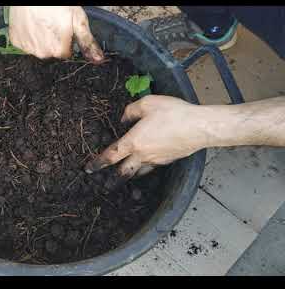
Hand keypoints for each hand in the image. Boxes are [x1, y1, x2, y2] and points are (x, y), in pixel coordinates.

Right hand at [9, 6, 103, 63]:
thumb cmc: (56, 5)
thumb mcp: (77, 20)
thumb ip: (87, 42)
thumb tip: (98, 60)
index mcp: (58, 50)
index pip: (65, 54)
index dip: (66, 41)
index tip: (64, 29)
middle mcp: (42, 53)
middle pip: (52, 52)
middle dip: (54, 41)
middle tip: (53, 24)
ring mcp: (27, 48)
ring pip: (38, 48)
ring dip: (41, 39)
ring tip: (42, 22)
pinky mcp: (16, 41)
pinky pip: (25, 43)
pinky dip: (28, 35)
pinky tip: (31, 24)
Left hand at [85, 95, 210, 178]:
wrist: (199, 127)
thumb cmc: (173, 114)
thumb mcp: (147, 103)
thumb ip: (131, 111)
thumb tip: (124, 119)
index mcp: (133, 142)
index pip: (110, 156)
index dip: (98, 163)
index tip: (89, 169)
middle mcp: (142, 155)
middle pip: (123, 172)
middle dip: (112, 179)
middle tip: (105, 184)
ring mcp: (156, 160)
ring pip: (138, 171)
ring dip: (129, 173)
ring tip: (125, 172)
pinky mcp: (168, 160)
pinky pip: (152, 166)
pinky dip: (145, 167)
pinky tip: (146, 161)